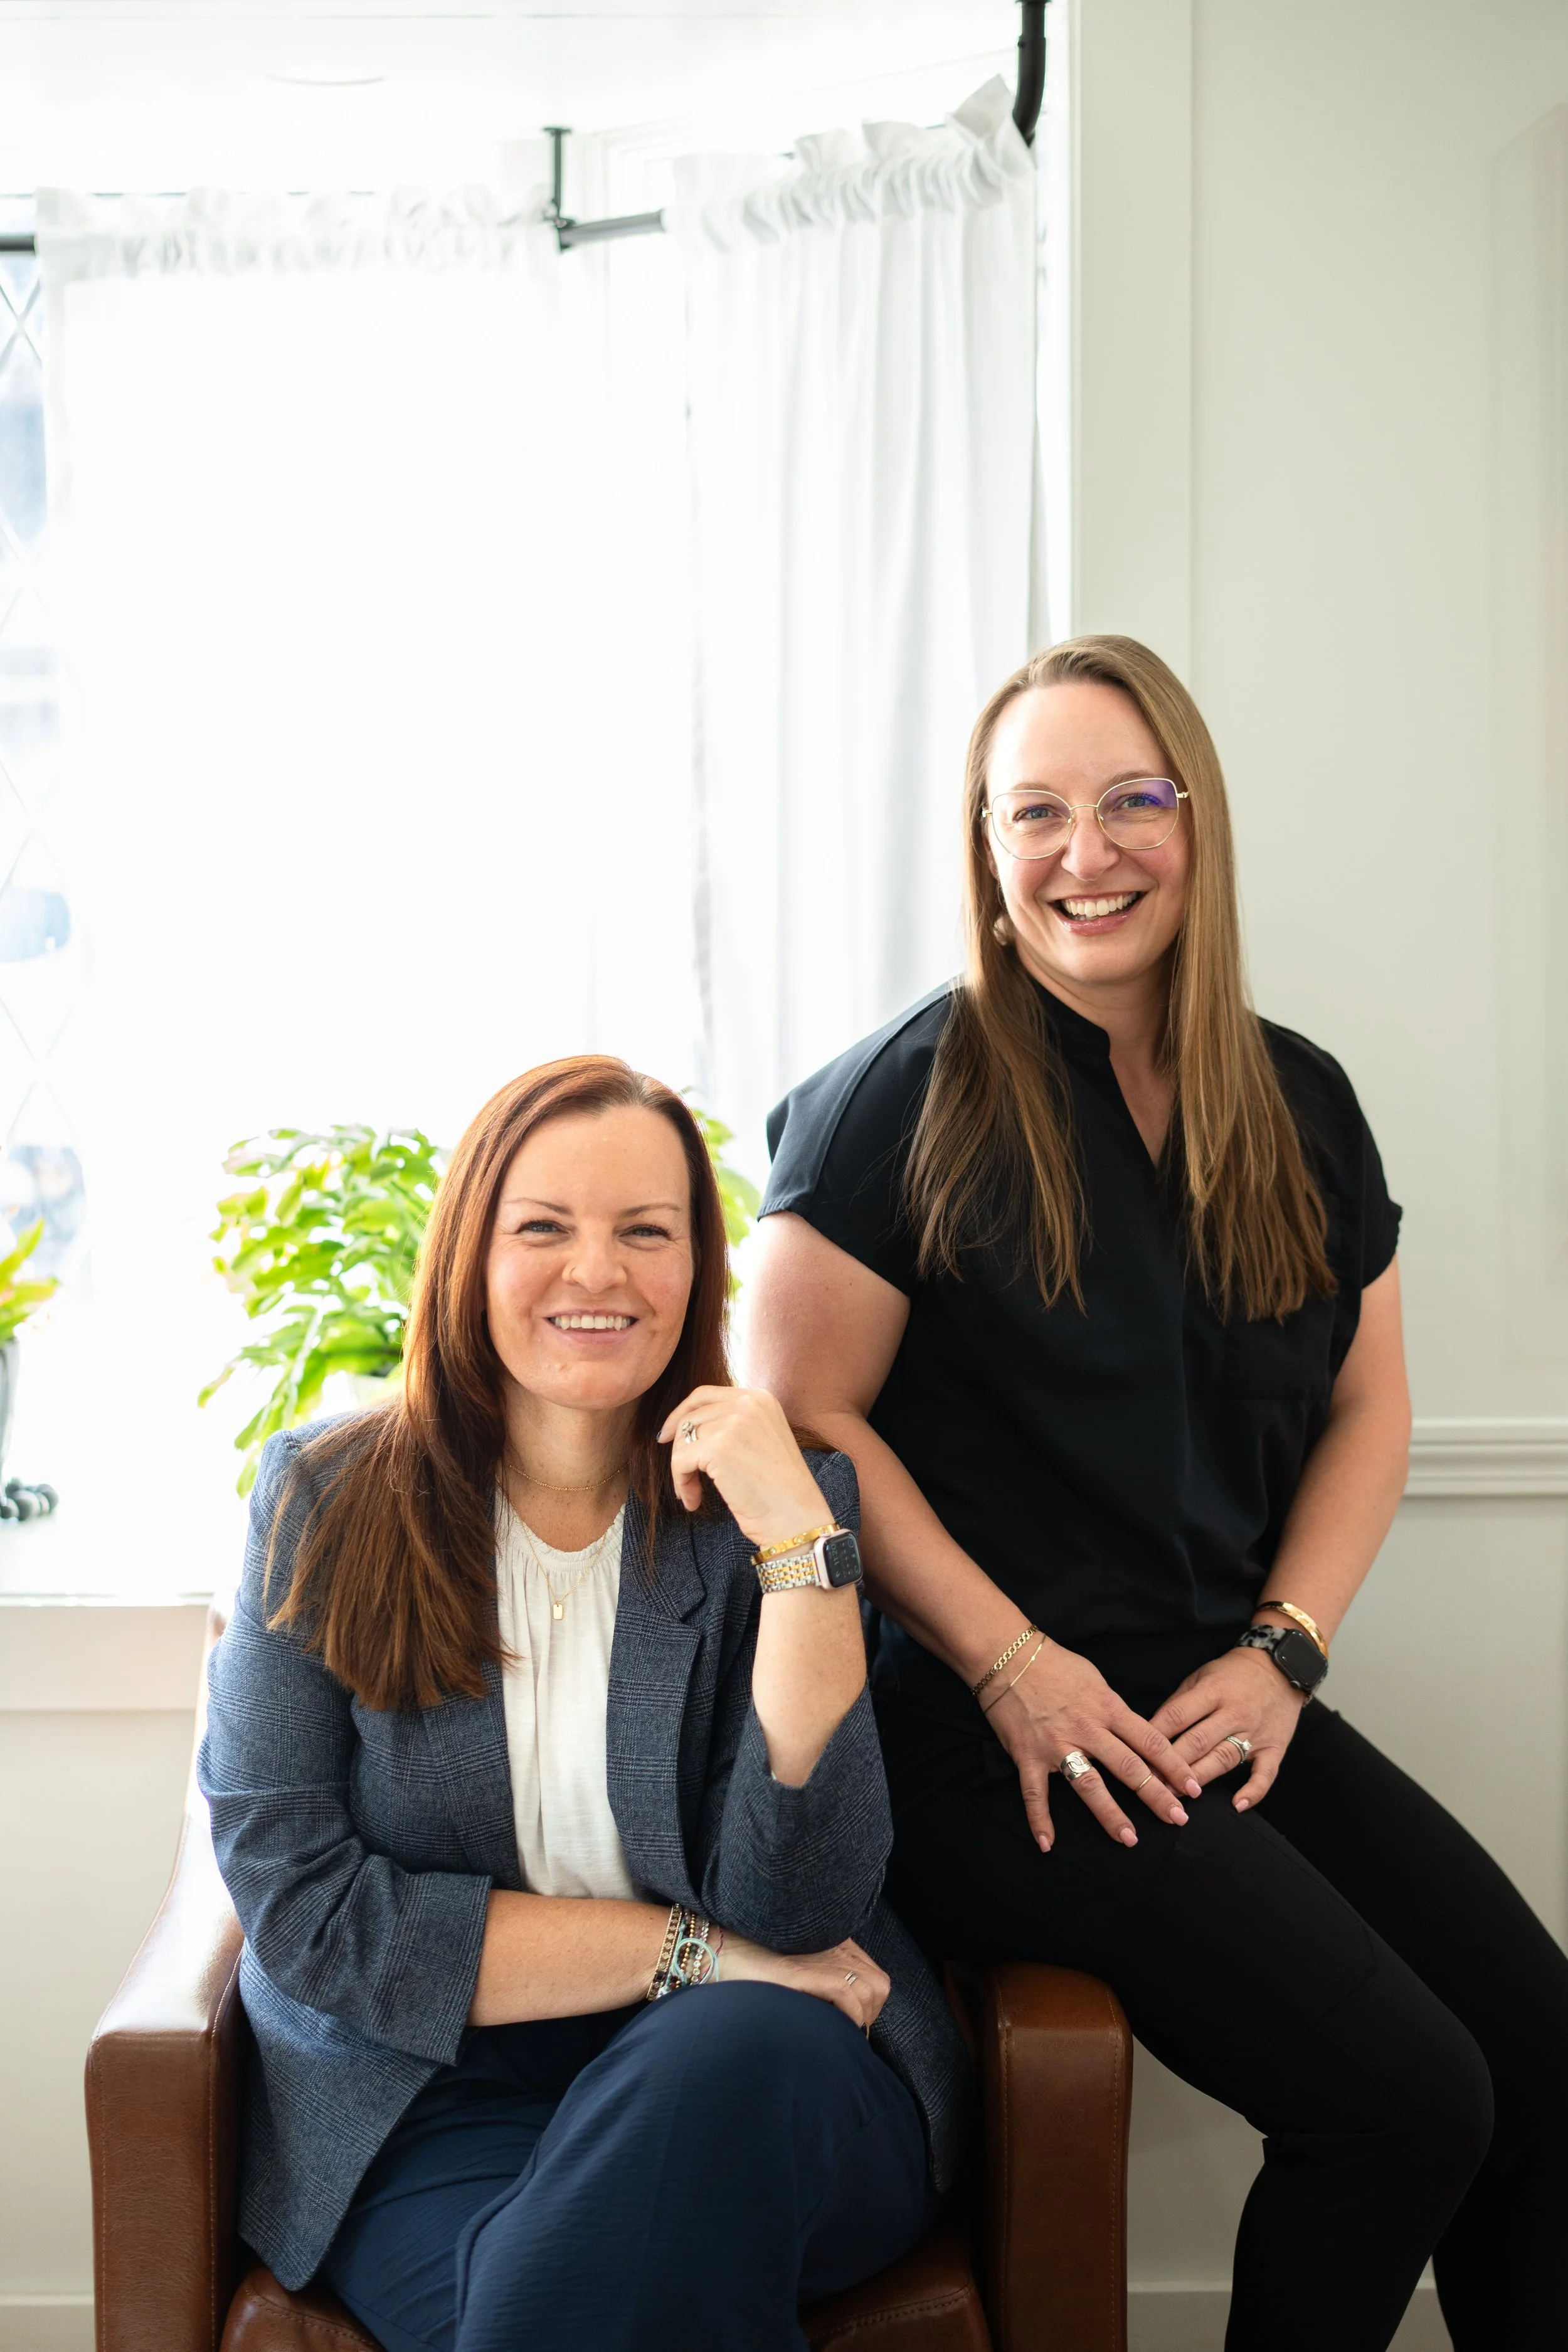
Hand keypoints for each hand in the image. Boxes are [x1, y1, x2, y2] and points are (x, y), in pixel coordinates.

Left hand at [657, 1384, 828, 1548]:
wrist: (796, 1518)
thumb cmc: (779, 1490)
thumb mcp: (762, 1440)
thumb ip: (734, 1424)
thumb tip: (686, 1425)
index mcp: (761, 1398)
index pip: (706, 1394)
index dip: (681, 1414)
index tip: (667, 1436)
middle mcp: (748, 1402)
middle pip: (691, 1416)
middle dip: (680, 1447)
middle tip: (682, 1476)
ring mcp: (734, 1422)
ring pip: (682, 1439)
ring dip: (681, 1470)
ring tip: (693, 1494)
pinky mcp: (718, 1447)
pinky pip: (680, 1461)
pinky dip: (681, 1483)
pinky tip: (694, 1501)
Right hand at [716, 1932, 888, 2031]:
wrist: (722, 1954)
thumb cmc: (755, 1969)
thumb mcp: (798, 1970)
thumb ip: (821, 1980)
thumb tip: (842, 2018)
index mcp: (833, 1944)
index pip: (875, 1978)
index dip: (868, 2005)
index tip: (850, 2023)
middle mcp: (833, 1947)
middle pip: (878, 1985)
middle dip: (868, 2013)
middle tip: (845, 2030)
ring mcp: (821, 1957)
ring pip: (869, 1991)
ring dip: (858, 2018)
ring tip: (837, 2030)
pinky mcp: (805, 1972)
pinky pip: (847, 1995)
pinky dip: (848, 2016)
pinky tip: (831, 2024)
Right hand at [986, 1638, 1201, 1849]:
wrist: (1007, 1657)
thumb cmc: (1054, 1664)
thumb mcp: (1096, 1680)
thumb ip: (1115, 1710)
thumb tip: (1134, 1734)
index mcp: (1107, 1707)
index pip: (1150, 1741)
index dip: (1175, 1766)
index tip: (1194, 1788)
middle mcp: (1087, 1729)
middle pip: (1129, 1767)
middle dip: (1156, 1795)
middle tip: (1178, 1818)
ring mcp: (1056, 1745)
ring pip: (1089, 1785)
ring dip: (1111, 1815)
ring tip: (1129, 1839)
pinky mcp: (1028, 1756)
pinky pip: (1034, 1794)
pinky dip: (1039, 1819)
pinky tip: (1047, 1844)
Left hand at [1148, 1646, 1307, 1811]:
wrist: (1281, 1668)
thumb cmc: (1233, 1674)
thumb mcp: (1202, 1676)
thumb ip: (1179, 1703)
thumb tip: (1152, 1731)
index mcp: (1213, 1691)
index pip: (1177, 1716)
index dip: (1154, 1737)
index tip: (1135, 1755)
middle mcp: (1234, 1712)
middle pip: (1197, 1741)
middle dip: (1171, 1765)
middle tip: (1149, 1783)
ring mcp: (1256, 1732)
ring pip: (1223, 1759)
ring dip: (1199, 1779)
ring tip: (1177, 1796)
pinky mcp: (1275, 1748)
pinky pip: (1265, 1774)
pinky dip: (1253, 1792)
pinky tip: (1236, 1806)